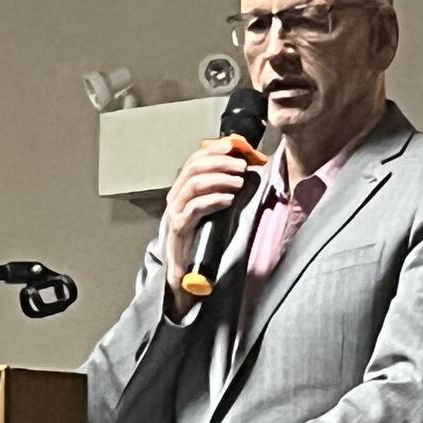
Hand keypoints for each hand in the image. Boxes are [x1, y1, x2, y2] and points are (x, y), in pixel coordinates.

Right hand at [163, 139, 248, 320]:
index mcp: (183, 190)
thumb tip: (247, 170)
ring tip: (239, 181)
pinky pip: (194, 209)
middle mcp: (175, 198)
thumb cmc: (203, 242)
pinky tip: (229, 199)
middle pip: (193, 168)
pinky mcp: (179, 230)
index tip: (234, 146)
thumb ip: (226, 190)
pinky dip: (213, 199)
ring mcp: (175, 214)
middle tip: (241, 165)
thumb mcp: (216, 210)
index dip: (214, 150)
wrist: (186, 276)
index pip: (194, 160)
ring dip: (219, 178)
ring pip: (192, 184)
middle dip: (220, 162)